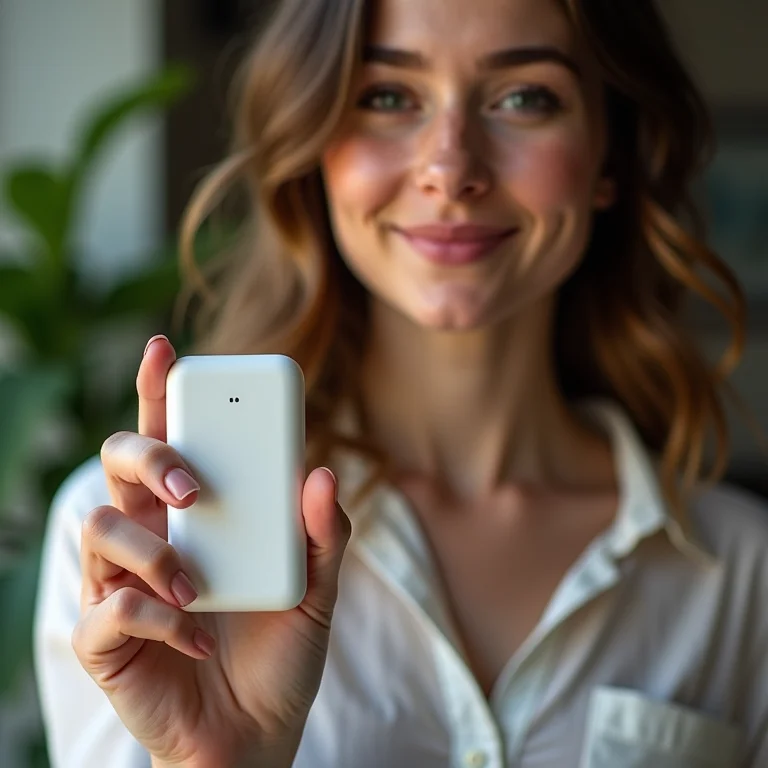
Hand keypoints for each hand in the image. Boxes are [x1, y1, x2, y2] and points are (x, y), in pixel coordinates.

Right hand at [72, 336, 351, 767]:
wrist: (257, 735)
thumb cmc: (281, 653)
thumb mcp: (319, 589)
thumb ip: (324, 534)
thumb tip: (322, 472)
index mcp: (196, 515)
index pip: (168, 439)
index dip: (157, 391)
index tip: (163, 348)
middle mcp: (151, 537)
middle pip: (117, 464)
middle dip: (149, 456)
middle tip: (194, 487)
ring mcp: (120, 584)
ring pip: (99, 528)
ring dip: (155, 553)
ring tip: (201, 588)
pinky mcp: (105, 638)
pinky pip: (110, 606)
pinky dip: (160, 618)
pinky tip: (199, 640)